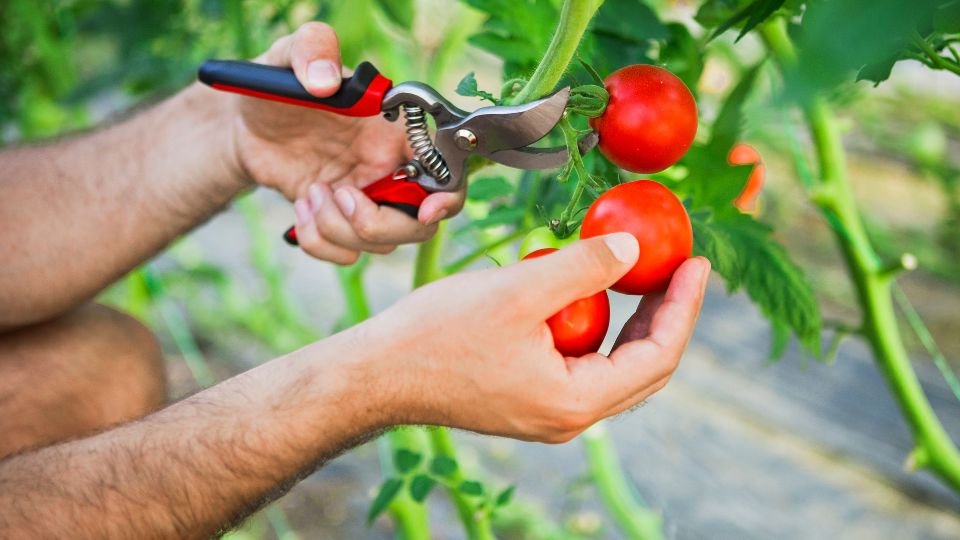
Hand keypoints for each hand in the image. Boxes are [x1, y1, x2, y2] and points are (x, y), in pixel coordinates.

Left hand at [230, 23, 464, 263]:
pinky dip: (319, 240)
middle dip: (379, 224)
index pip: (446, 171)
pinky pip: (346, 254)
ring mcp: (365, 201)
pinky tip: (302, 206)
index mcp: (394, 134)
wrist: (242, 123)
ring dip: (338, 228)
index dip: (448, 197)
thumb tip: (326, 81)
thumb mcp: (289, 53)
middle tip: (341, 194)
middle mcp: (389, 171)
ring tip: (310, 191)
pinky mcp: (338, 222)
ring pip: (380, 244)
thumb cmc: (276, 86)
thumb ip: (311, 49)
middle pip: (418, 225)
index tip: (427, 209)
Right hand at [359, 233, 710, 442]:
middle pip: (643, 368)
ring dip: (633, 322)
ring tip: (643, 275)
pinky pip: (582, 366)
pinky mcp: (527, 401)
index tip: (697, 263)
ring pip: (613, 368)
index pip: (657, 357)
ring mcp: (547, 413)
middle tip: (679, 267)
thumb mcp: (519, 290)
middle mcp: (568, 419)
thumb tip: (636, 250)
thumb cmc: (438, 334)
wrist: (378, 374)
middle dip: (666, 315)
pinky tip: (589, 294)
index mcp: (575, 402)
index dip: (683, 307)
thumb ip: (583, 268)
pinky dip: (597, 330)